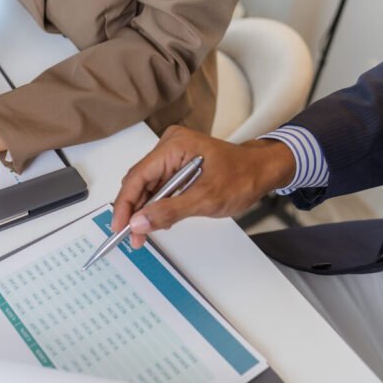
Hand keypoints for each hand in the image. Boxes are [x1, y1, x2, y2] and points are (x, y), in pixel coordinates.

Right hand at [111, 126, 295, 248]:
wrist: (264, 171)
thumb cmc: (243, 177)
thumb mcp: (206, 199)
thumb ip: (169, 211)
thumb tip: (139, 223)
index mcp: (174, 146)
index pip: (138, 176)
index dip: (125, 204)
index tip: (119, 227)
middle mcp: (169, 146)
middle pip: (139, 181)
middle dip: (134, 210)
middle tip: (132, 236)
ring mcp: (172, 154)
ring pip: (147, 185)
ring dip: (145, 210)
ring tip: (142, 234)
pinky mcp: (176, 164)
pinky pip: (158, 185)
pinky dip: (157, 204)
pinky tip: (157, 220)